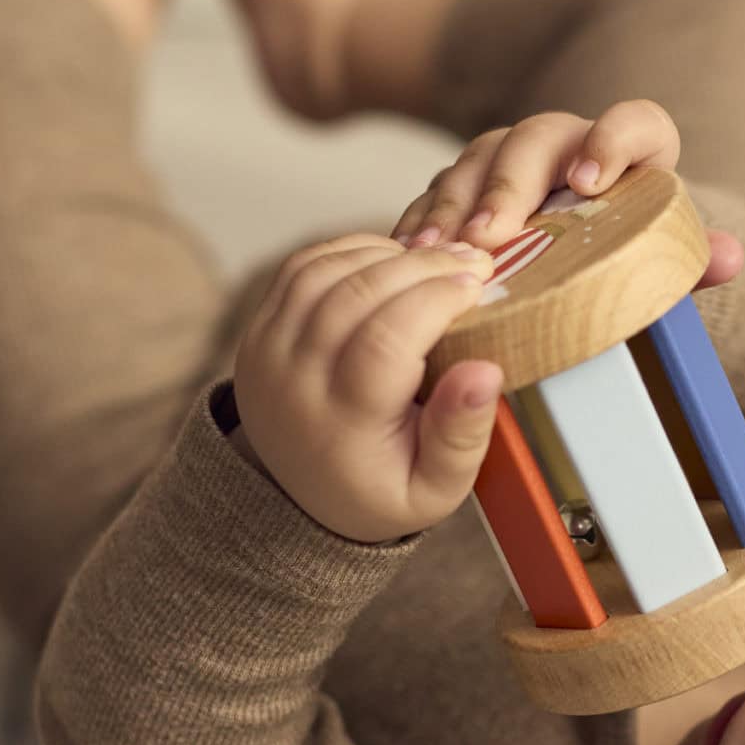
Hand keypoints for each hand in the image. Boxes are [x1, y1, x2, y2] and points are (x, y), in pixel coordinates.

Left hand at [232, 232, 504, 543]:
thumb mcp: (436, 488)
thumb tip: (485, 372)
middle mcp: (294, 384)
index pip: (383, 342)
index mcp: (342, 426)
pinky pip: (302, 268)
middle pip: (354, 296)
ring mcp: (268, 351)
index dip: (434, 301)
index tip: (478, 286)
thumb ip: (462, 436)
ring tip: (437, 259)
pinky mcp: (260, 329)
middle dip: (421, 267)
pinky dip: (353, 250)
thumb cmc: (382, 486)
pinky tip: (394, 259)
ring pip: (324, 272)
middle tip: (471, 261)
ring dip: (387, 253)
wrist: (305, 494)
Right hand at [390, 98, 743, 287]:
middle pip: (535, 140)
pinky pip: (438, 191)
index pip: (637, 123)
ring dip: (455, 203)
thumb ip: (693, 259)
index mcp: (631, 154)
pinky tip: (408, 253)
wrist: (585, 262)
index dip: (613, 140)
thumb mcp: (659, 263)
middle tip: (492, 234)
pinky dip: (423, 220)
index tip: (589, 182)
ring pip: (478, 159)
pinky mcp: (467, 187)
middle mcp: (568, 145)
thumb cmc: (630, 260)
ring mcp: (511, 161)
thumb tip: (731, 257)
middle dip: (510, 185)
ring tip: (442, 249)